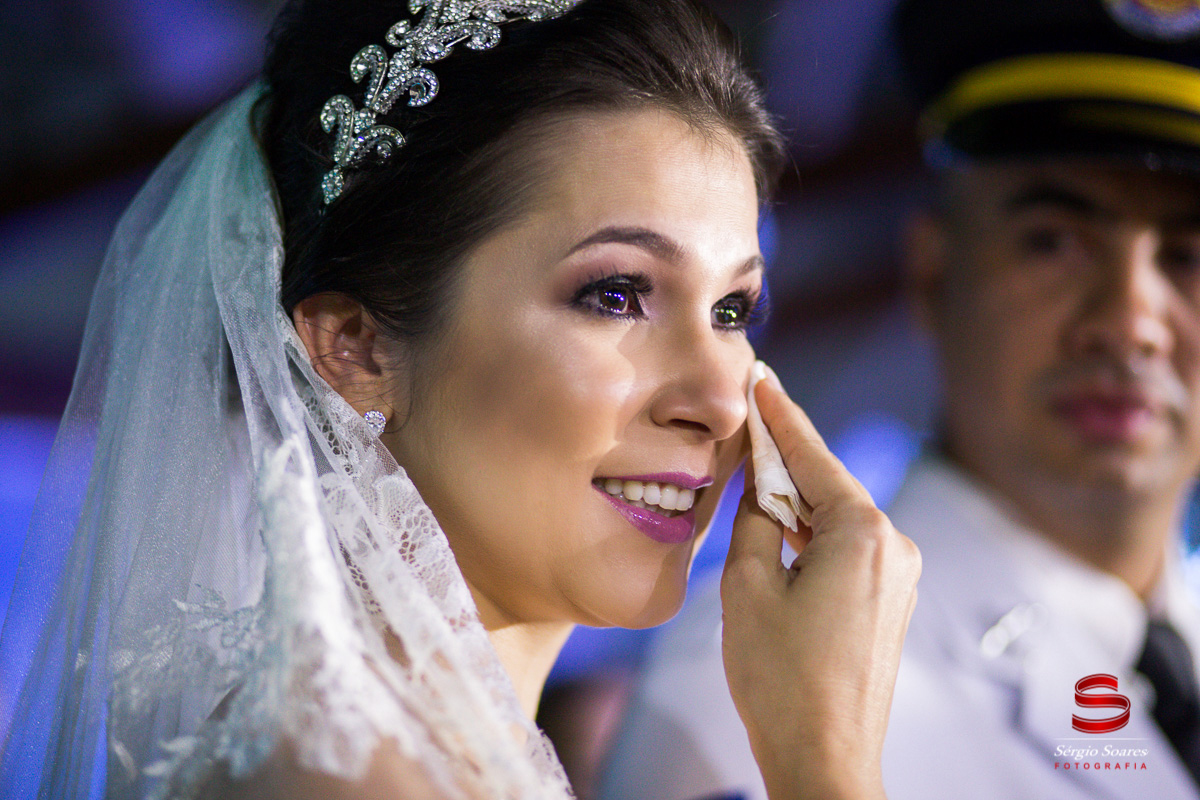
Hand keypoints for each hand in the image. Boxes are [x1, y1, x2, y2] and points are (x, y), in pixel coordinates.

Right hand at [720, 370, 920, 799]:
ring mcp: (898, 576)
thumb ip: (753, 523)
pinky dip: (812, 537)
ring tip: (752, 489)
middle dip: (784, 463)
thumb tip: (761, 491)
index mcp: (863, 534)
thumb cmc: (783, 680)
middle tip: (747, 428)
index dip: (780, 416)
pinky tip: (780, 537)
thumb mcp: (746, 587)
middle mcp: (894, 547)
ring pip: (837, 519)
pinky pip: (848, 549)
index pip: (812, 457)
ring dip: (795, 506)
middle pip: (828, 485)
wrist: (824, 757)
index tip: (763, 378)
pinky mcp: (891, 601)